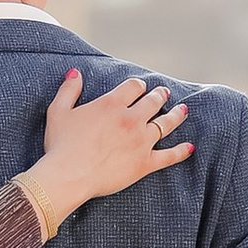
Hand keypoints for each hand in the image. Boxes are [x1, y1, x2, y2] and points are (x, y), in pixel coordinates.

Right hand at [20, 71, 193, 233]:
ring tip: (183, 110)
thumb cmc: (61, 145)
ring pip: (165, 124)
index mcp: (112, 104)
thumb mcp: (59, 111)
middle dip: (159, 96)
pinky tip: (189, 146)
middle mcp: (130, 119)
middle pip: (153, 102)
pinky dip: (181, 151)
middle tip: (164, 94)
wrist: (68, 175)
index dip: (138, 85)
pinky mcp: (144, 163)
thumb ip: (69, 89)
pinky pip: (169, 156)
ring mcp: (141, 141)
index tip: (140, 87)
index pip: (133, 87)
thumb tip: (75, 72)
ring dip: (176, 115)